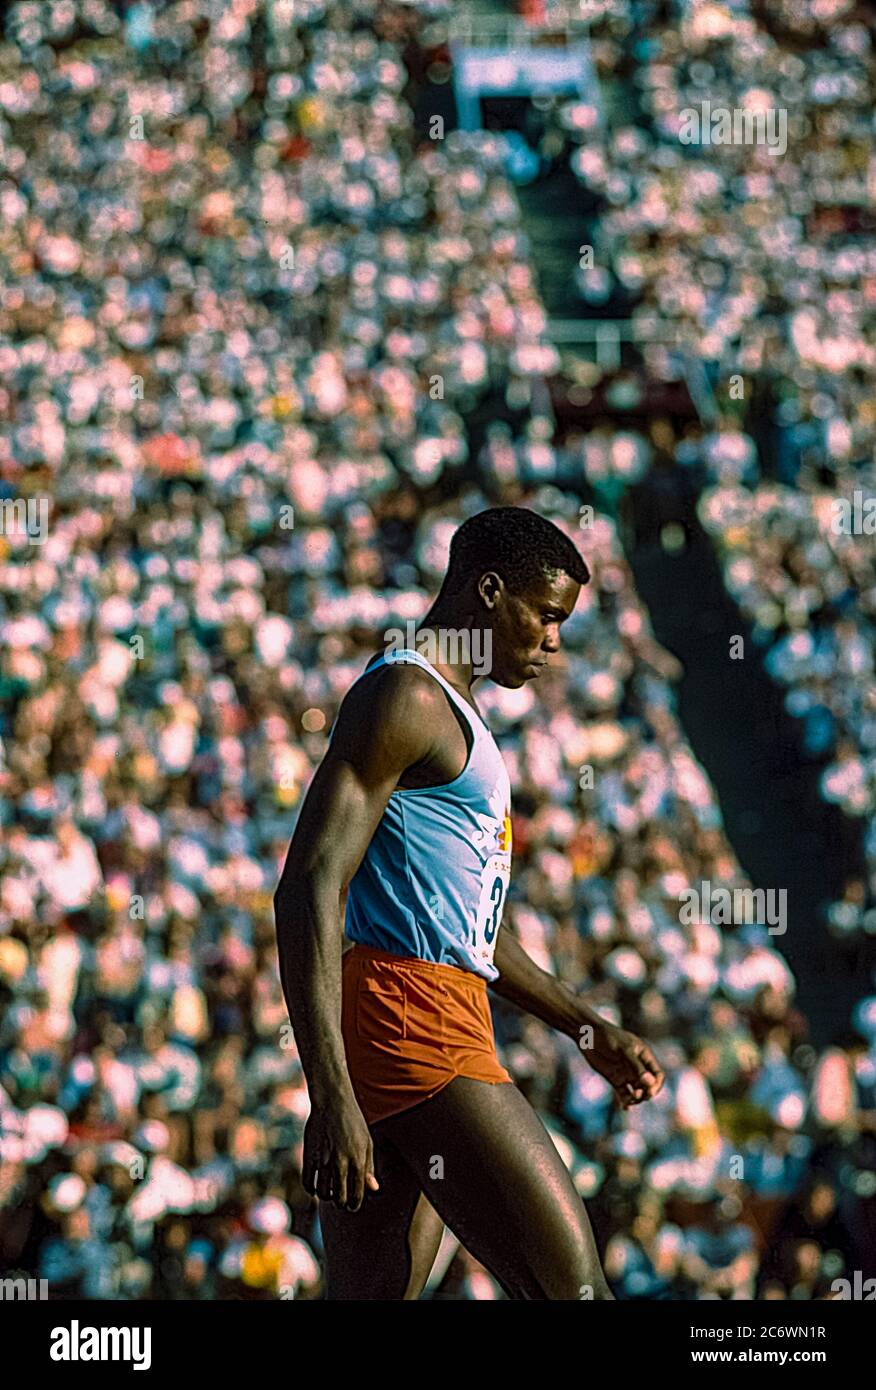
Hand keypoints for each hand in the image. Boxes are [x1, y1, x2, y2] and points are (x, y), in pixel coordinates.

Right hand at [302, 1094, 379, 1210]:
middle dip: (341, 1203)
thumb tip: (373, 1189)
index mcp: (358, 1161)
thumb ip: (369, 1167)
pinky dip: (311, 1189)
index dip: (355, 1205)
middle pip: (339, 1199)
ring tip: (330, 1191)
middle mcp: (340, 1164)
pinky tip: (316, 1186)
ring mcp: (323, 1161)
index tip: (352, 1205)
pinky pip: (307, 1183)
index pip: (357, 1196)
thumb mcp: (367, 1142)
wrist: (333, 1101)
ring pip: (322, 1193)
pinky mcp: (309, 1156)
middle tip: (341, 1200)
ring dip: (326, 1196)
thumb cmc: (353, 1122)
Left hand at [582, 1021, 664, 1109]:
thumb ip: (637, 1066)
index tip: (649, 1091)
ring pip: (638, 1092)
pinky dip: (626, 1101)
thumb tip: (650, 1082)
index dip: (656, 1085)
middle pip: (649, 1086)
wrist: (588, 1035)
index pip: (658, 1075)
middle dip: (646, 1094)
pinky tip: (625, 1107)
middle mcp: (637, 1067)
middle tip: (638, 1095)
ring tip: (629, 1100)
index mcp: (644, 1056)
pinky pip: (624, 1094)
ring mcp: (626, 1073)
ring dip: (637, 1099)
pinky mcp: (615, 1079)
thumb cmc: (608, 1037)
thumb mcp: (624, 1050)